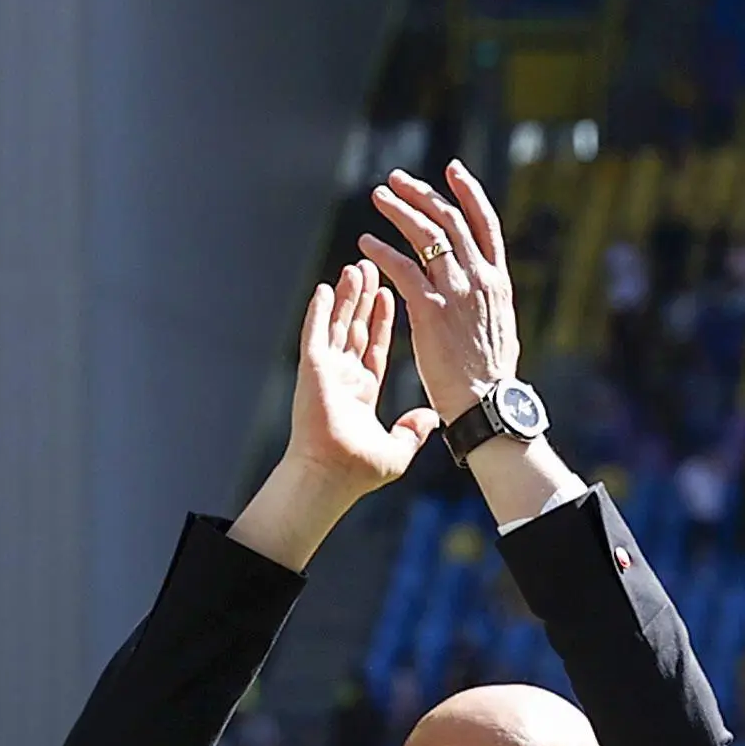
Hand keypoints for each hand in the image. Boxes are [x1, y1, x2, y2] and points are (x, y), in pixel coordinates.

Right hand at [284, 259, 441, 495]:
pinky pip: (316, 333)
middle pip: (356, 328)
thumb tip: (432, 419)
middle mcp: (343, 377)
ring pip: (339, 324)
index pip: (375, 346)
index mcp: (362, 392)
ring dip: (347, 296)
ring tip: (357, 268)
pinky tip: (326, 288)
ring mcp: (326, 372)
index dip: (382, 320)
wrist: (332, 477)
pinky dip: (320, 310)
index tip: (390, 293)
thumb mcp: (398, 449)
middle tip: (372, 268)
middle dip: (365, 298)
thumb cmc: (358, 471)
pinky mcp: (312, 370)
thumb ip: (414, 430)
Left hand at [359, 161, 521, 421]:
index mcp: (497, 280)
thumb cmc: (491, 374)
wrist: (486, 403)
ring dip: (399, 212)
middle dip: (421, 194)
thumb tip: (484, 286)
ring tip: (378, 199)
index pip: (485, 222)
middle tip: (397, 181)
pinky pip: (402, 269)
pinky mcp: (430, 310)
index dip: (468, 192)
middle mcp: (479, 278)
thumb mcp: (500, 325)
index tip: (452, 171)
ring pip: (425, 236)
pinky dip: (382, 252)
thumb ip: (488, 298)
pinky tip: (365, 244)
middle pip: (449, 219)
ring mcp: (455, 291)